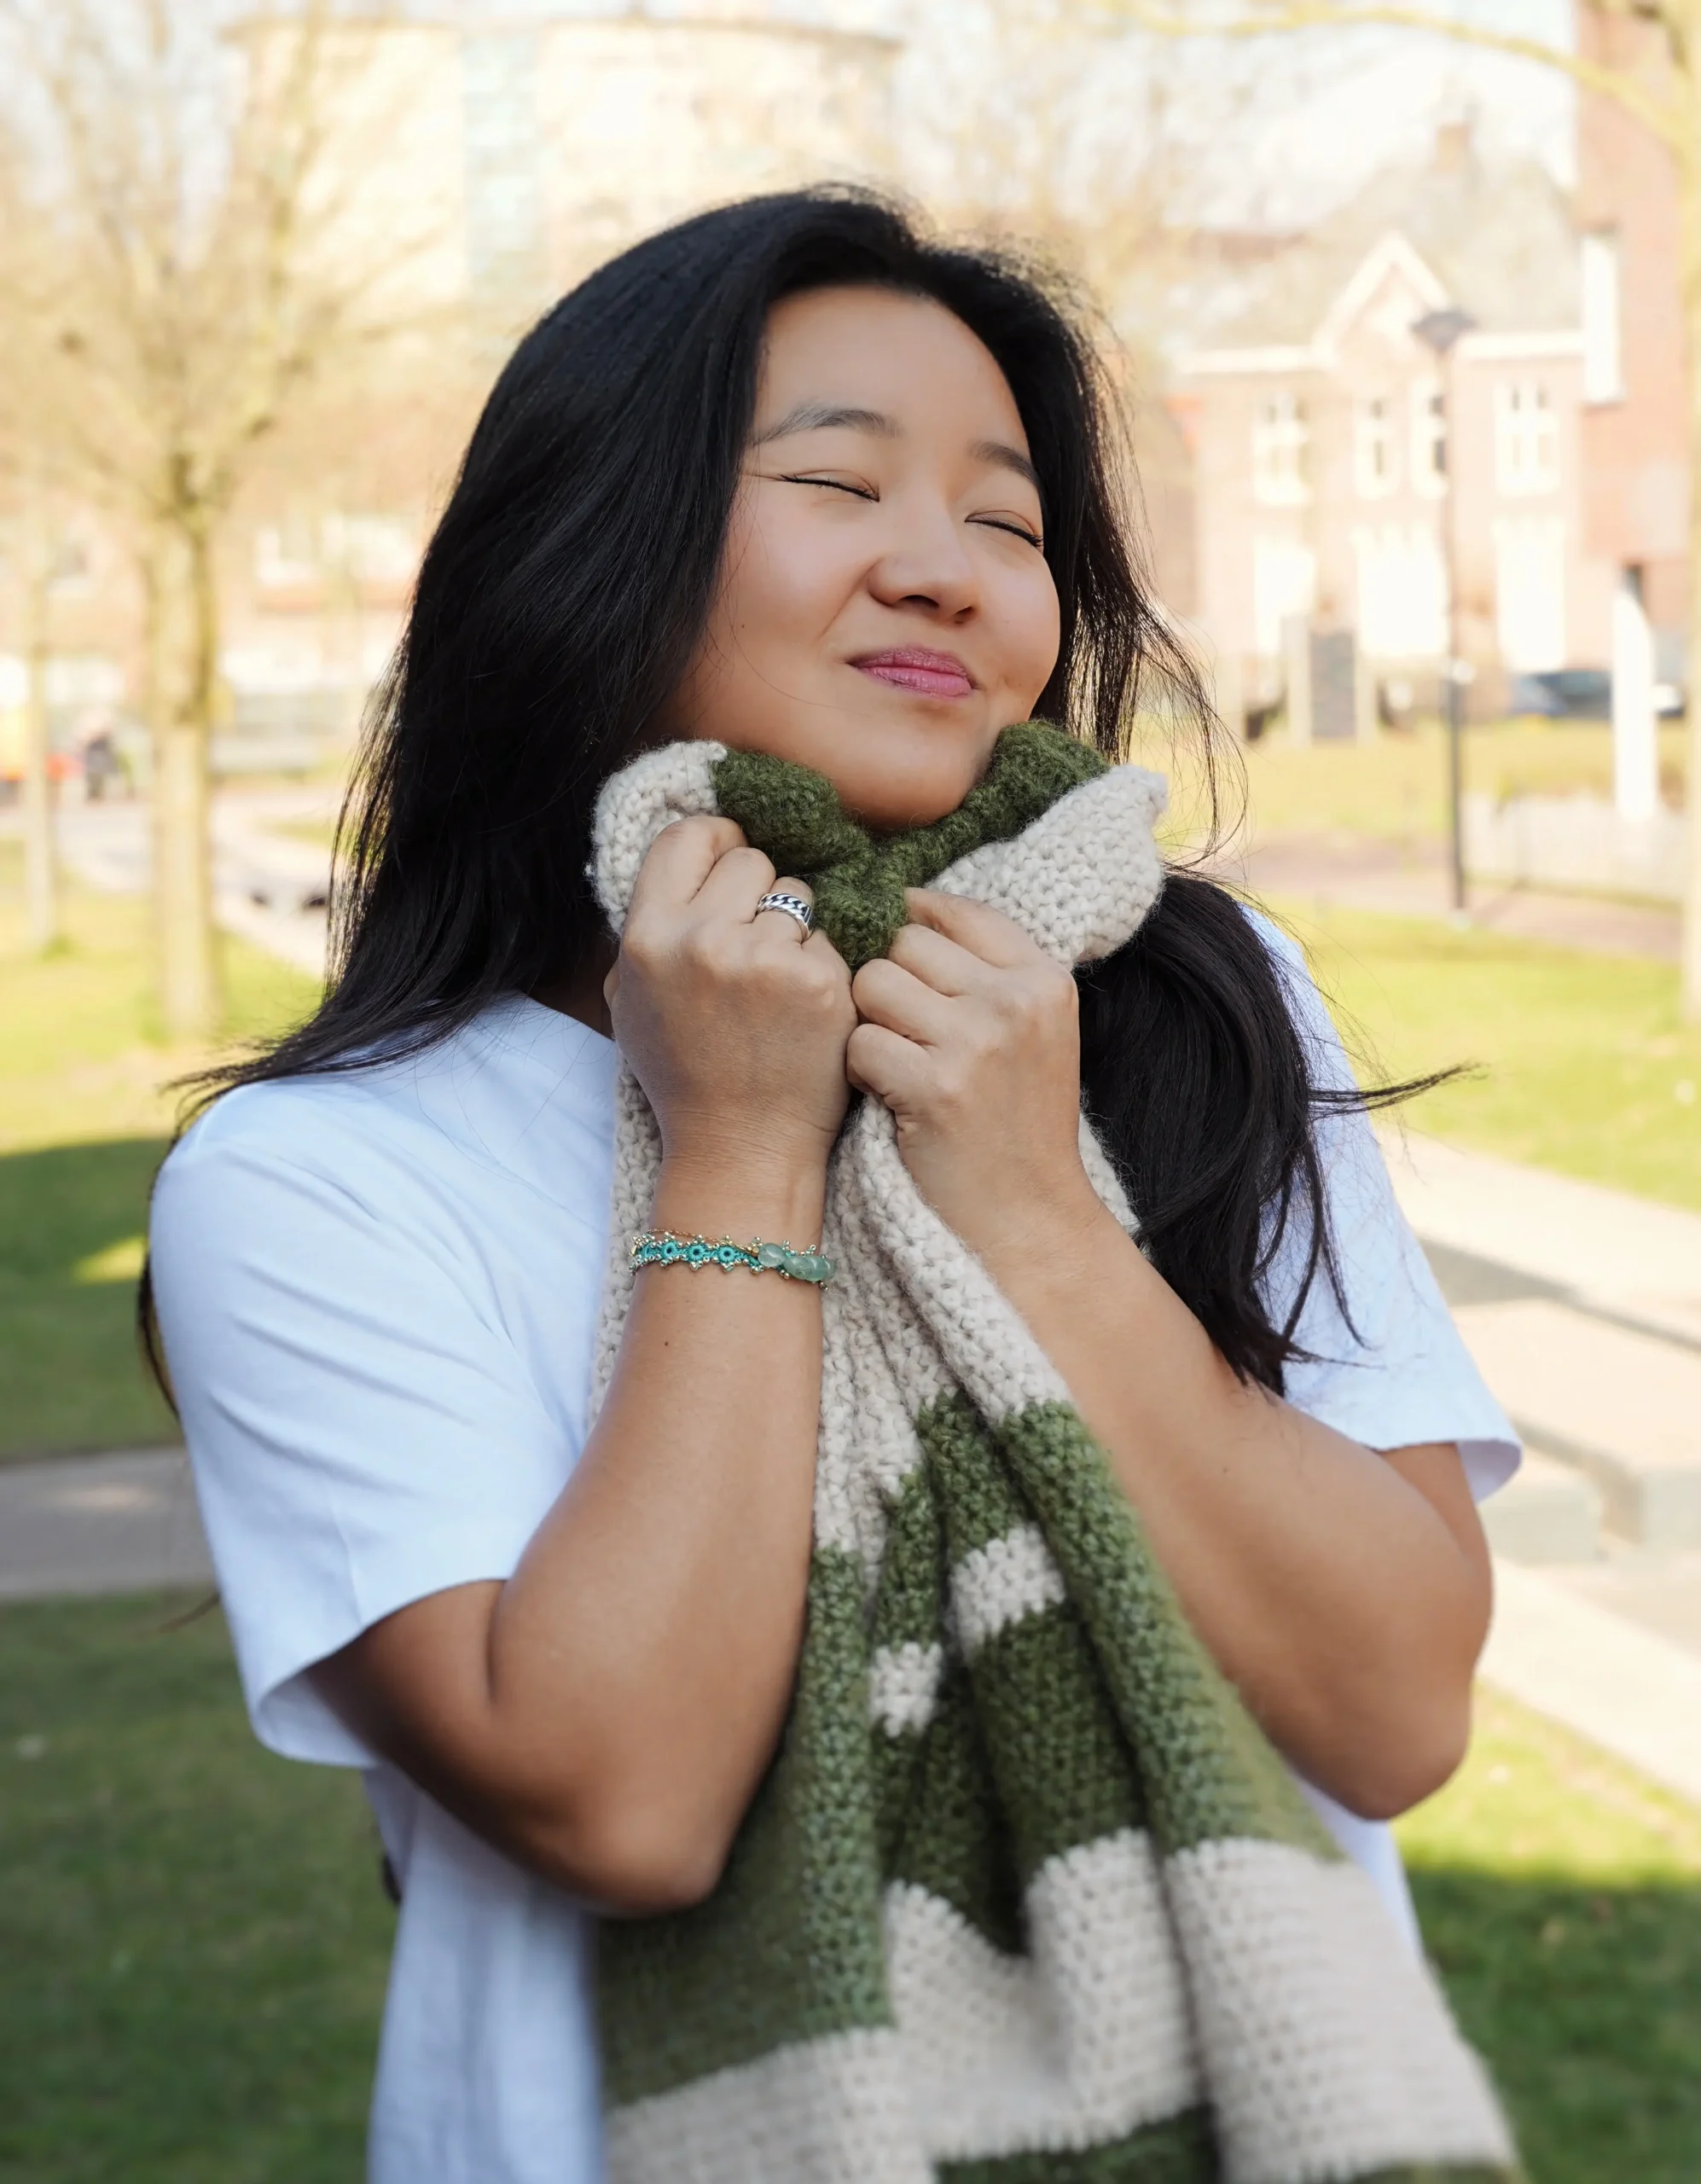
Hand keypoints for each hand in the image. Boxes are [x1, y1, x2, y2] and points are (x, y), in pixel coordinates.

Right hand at [611, 817, 854, 1175]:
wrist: (740, 1149)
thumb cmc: (685, 1075)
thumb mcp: (631, 999)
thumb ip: (648, 927)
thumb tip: (682, 863)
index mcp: (648, 938)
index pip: (688, 835)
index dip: (716, 841)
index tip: (730, 866)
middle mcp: (702, 941)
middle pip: (751, 860)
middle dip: (759, 894)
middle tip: (754, 947)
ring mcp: (765, 961)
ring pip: (799, 896)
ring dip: (795, 931)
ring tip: (776, 989)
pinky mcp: (820, 983)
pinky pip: (831, 939)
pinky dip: (823, 968)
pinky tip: (805, 1011)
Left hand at [847, 890, 1099, 1255]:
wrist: (1029, 1218)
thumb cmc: (1016, 1125)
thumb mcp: (1033, 1034)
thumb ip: (986, 972)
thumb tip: (904, 906)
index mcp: (1044, 979)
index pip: (957, 910)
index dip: (913, 926)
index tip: (903, 966)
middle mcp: (1014, 1001)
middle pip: (903, 942)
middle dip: (887, 984)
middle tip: (902, 1034)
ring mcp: (976, 1043)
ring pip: (871, 984)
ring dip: (867, 1023)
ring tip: (894, 1064)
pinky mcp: (935, 1088)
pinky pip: (858, 1043)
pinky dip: (859, 1072)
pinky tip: (887, 1096)